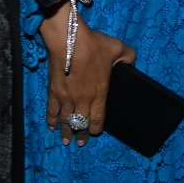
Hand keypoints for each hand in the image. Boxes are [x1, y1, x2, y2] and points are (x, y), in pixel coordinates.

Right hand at [37, 1, 135, 145]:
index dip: (96, 128)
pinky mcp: (54, 92)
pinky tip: (52, 126)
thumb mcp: (118, 48)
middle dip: (81, 134)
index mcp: (99, 93)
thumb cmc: (94, 45)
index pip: (98, 119)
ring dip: (66, 132)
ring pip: (66, 120)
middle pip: (82, 123)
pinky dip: (52, 120)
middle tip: (80, 142)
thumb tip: (131, 63)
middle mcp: (83, 100)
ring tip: (66, 141)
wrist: (69, 40)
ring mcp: (67, 97)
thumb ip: (128, 57)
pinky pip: (52, 110)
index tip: (95, 132)